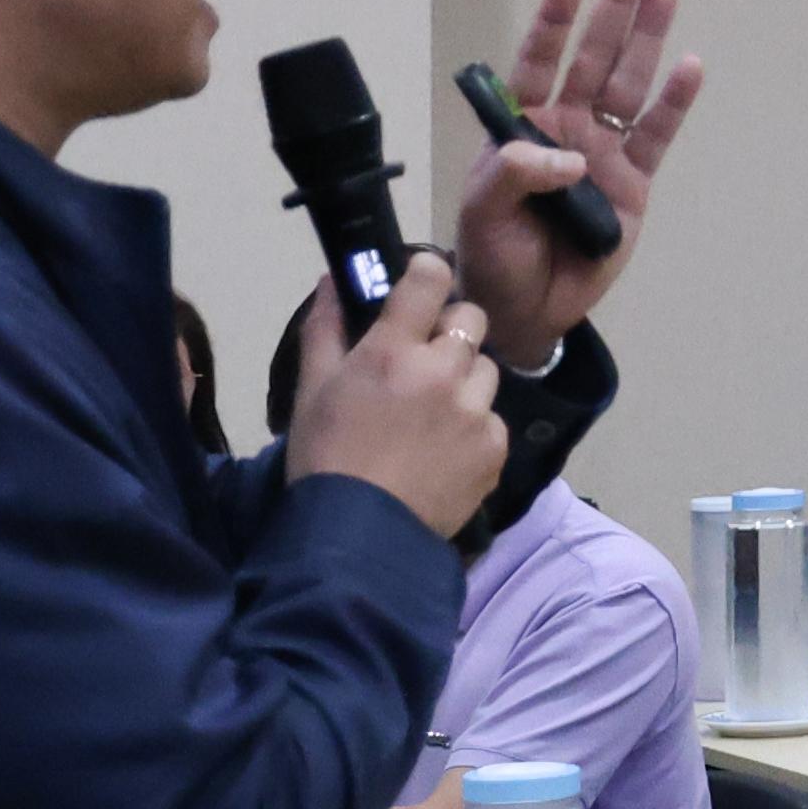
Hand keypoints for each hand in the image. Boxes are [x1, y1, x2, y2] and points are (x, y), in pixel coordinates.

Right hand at [289, 252, 508, 532]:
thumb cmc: (325, 456)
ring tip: (432, 414)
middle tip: (423, 360)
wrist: (357, 535)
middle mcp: (443, 372)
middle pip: (471, 319)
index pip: (431, 279)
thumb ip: (325, 328)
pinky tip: (444, 451)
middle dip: (450, 330)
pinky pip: (494, 418)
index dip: (428, 273)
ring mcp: (476, 411)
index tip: (422, 282)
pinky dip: (475, 427)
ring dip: (464, 380)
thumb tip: (334, 279)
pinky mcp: (496, 447)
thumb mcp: (311, 389)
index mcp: (393, 351)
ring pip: (486, 369)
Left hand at [451, 0, 703, 368]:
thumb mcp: (483, 211)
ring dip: (647, 38)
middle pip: (595, 57)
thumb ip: (513, 173)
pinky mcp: (635, 182)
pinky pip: (657, 135)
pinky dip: (674, 102)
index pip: (539, 60)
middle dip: (614, 9)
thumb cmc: (493, 253)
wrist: (525, 307)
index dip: (555, 20)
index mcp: (523, 124)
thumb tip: (569, 155)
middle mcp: (567, 127)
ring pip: (630, 84)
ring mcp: (605, 151)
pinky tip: (689, 66)